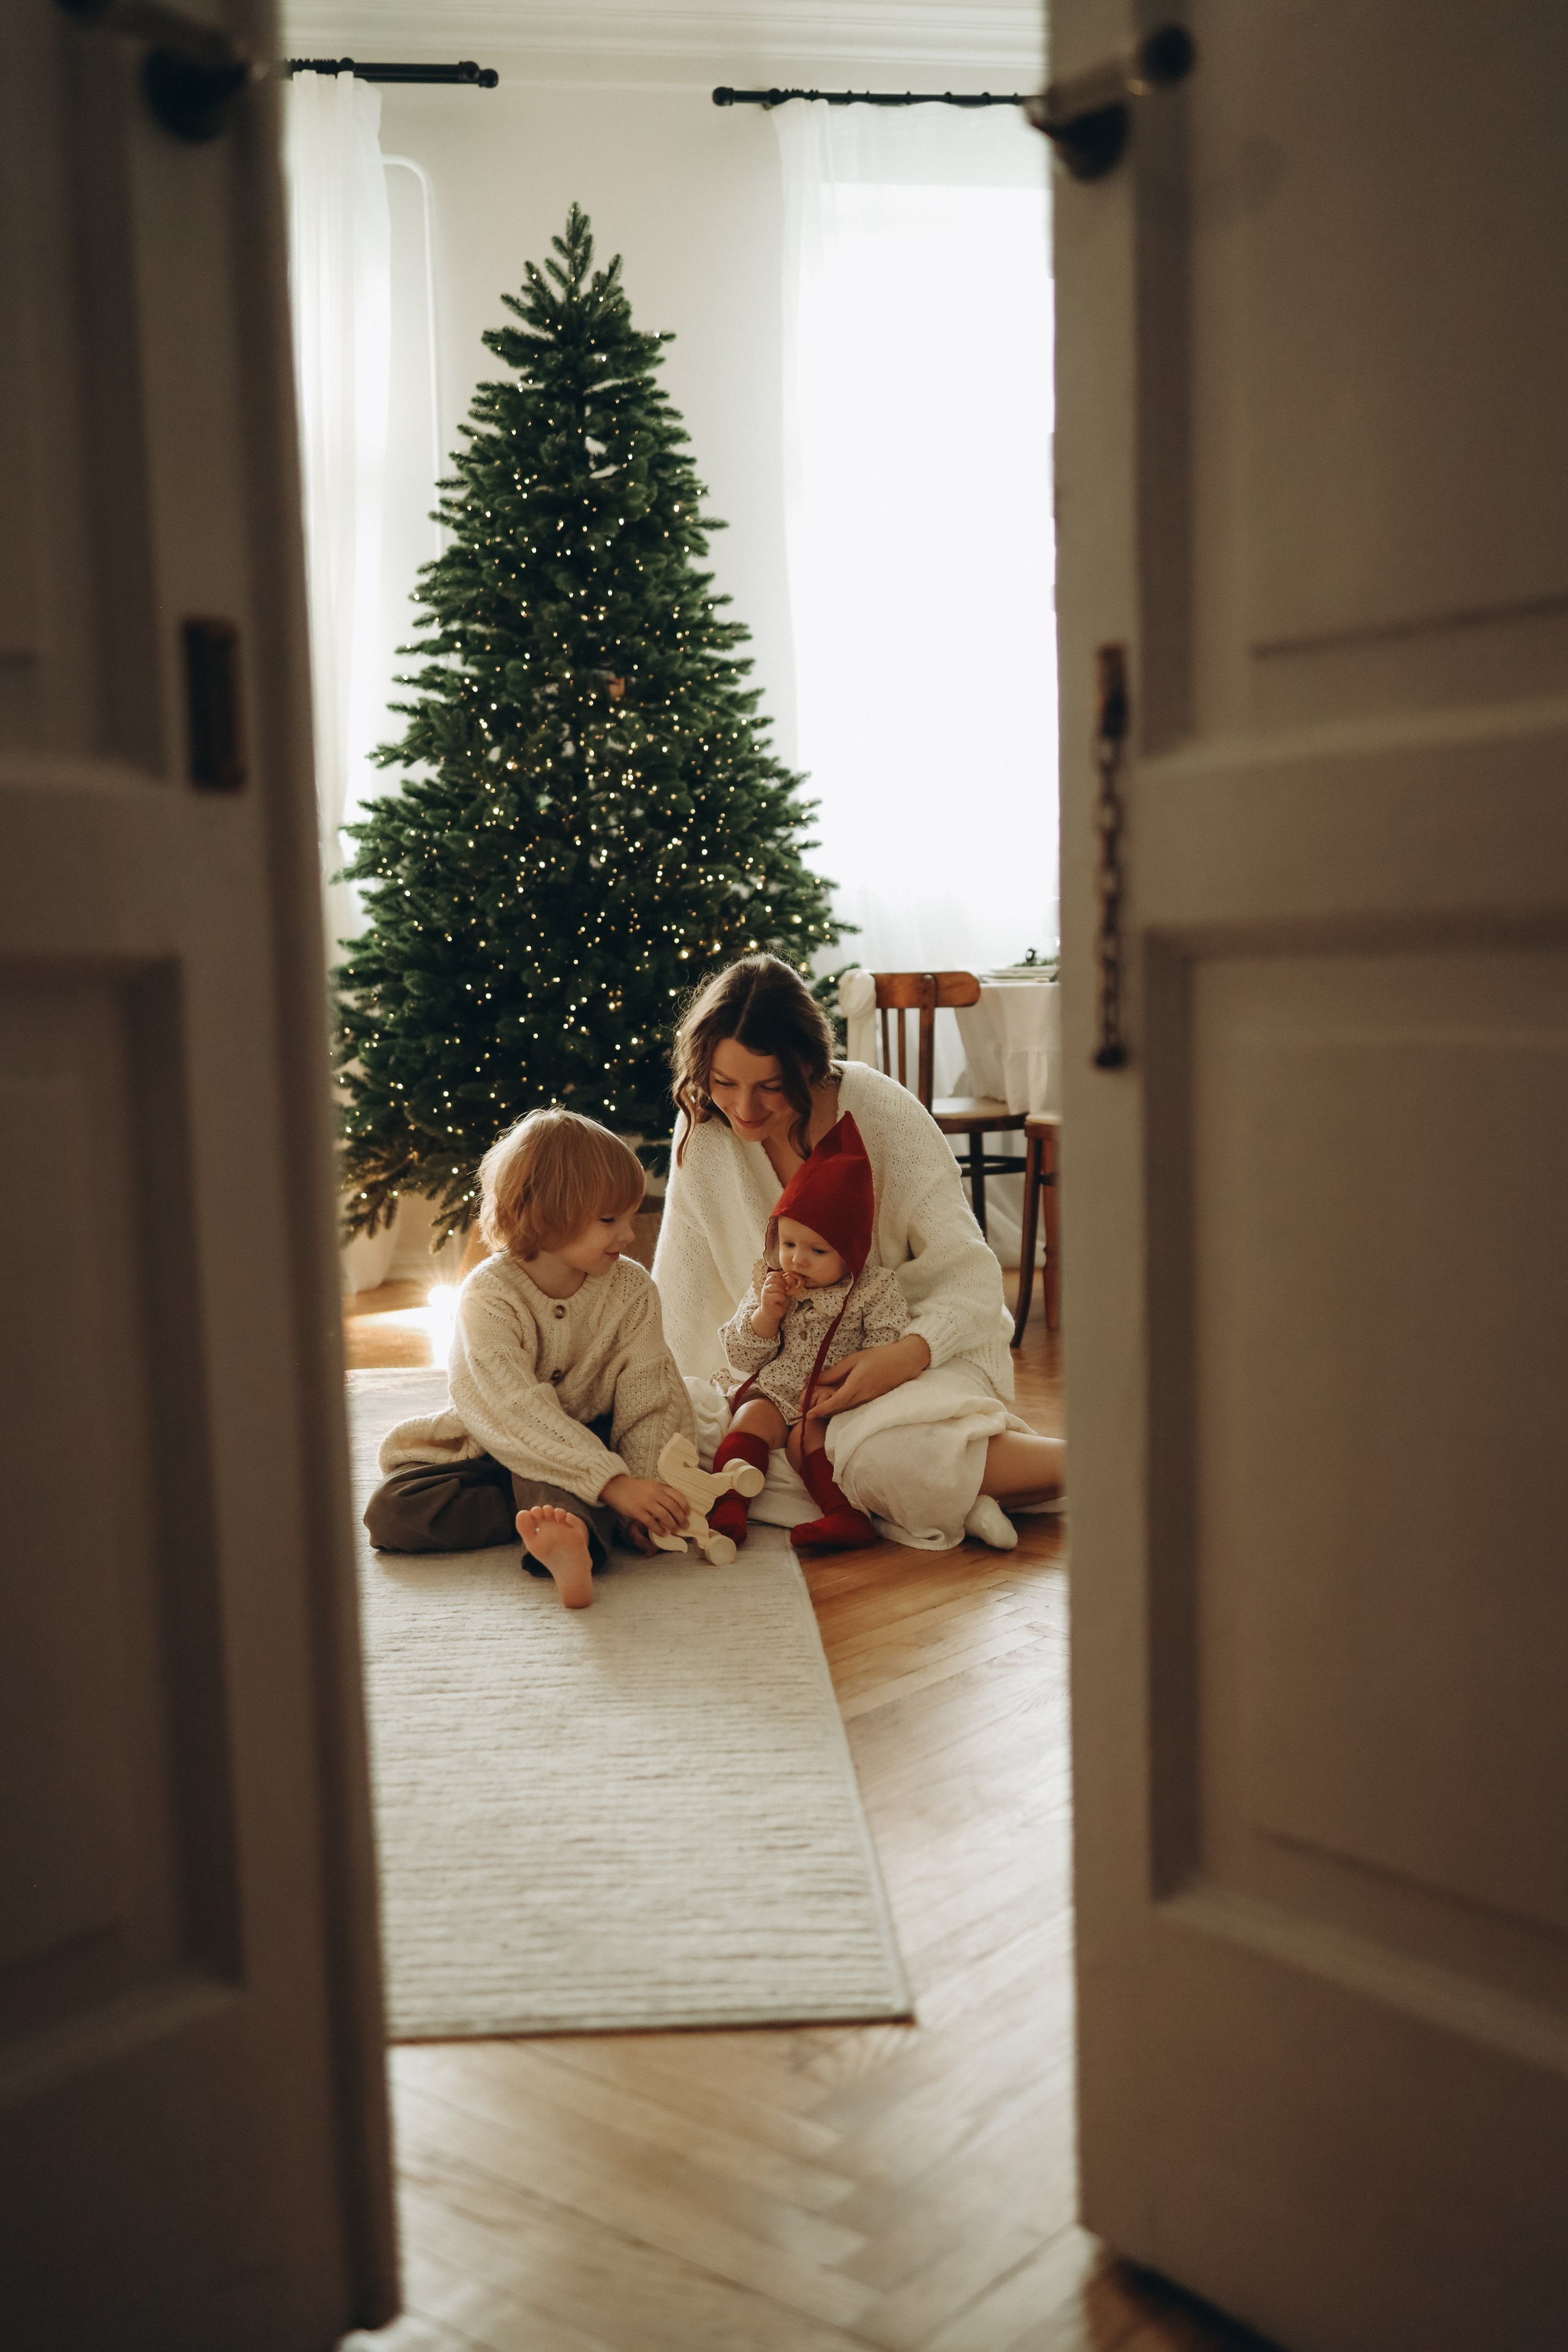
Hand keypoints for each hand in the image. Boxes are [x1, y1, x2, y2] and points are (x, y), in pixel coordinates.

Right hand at [601, 1475, 690, 1536]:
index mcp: (659, 1486)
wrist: (616, 1487)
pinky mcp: (637, 1511)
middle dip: (681, 1518)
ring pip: (664, 1515)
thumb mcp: (651, 1485)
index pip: (677, 1495)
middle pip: (673, 1507)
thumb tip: (677, 1502)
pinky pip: (651, 1522)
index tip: (688, 1513)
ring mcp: (646, 1502)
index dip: (685, 1506)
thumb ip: (662, 1491)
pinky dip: (659, 1529)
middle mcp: (654, 1493)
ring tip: (675, 1530)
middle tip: (685, 1526)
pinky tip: (662, 1533)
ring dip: (672, 1525)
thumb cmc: (635, 1488)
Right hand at [754, 1268, 793, 1333]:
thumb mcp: (785, 1291)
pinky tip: (780, 1301)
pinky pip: (777, 1295)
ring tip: (781, 1297)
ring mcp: (765, 1293)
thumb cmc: (778, 1301)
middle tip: (783, 1291)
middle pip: (775, 1278)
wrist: (771, 1314)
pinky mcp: (767, 1300)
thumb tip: (790, 1278)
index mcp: (769, 1282)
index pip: (773, 1274)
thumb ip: (787, 1284)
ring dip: (782, 1292)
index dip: (780, 1277)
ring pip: (776, 1286)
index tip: (783, 1284)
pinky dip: (782, 1298)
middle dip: (782, 1284)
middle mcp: (765, 1286)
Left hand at [805, 1333, 931, 1420]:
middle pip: (838, 1409)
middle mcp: (862, 1396)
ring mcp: (868, 1400)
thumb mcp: (854, 1360)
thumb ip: (835, 1372)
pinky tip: (833, 1402)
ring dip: (830, 1410)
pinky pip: (853, 1407)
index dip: (821, 1409)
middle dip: (821, 1412)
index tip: (808, 1414)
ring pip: (845, 1409)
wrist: (904, 1362)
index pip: (836, 1402)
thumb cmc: (879, 1357)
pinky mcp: (872, 1401)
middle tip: (805, 1410)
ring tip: (815, 1407)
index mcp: (857, 1385)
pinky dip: (841, 1407)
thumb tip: (816, 1380)